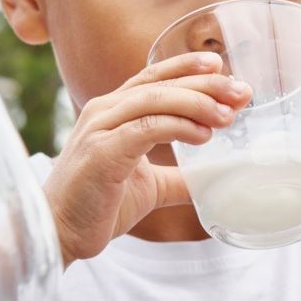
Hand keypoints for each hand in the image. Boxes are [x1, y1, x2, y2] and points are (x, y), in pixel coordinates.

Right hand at [45, 52, 250, 263]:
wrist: (58, 233)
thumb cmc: (96, 206)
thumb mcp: (147, 186)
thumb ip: (177, 177)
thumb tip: (212, 178)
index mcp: (112, 111)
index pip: (153, 77)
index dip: (187, 67)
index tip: (220, 66)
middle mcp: (104, 111)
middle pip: (161, 84)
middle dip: (205, 83)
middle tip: (241, 91)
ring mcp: (100, 128)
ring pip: (156, 100)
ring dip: (197, 103)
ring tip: (228, 115)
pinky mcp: (102, 151)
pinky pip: (147, 128)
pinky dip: (179, 126)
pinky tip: (204, 135)